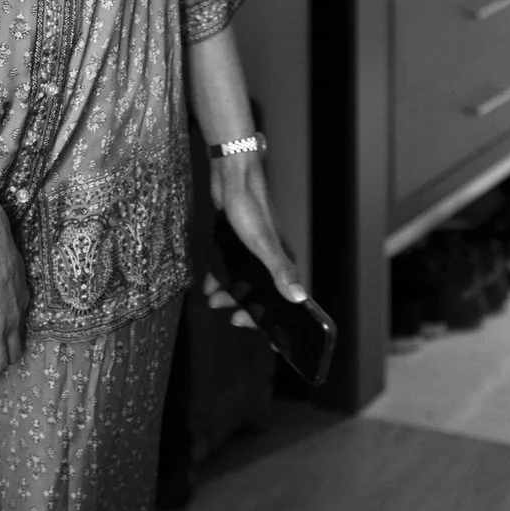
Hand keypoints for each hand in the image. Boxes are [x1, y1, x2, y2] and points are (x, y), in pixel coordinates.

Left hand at [213, 153, 307, 304]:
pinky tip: (209, 282)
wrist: (231, 177)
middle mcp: (271, 257)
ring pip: (244, 280)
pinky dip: (220, 276)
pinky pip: (230, 266)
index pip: (284, 298)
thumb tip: (300, 298)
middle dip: (247, 308)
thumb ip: (280, 271)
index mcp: (282, 261)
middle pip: (263, 293)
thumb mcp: (263, 244)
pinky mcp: (238, 241)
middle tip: (231, 317)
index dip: (275, 318)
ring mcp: (254, 250)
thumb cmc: (249, 207)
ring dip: (229, 293)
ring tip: (213, 300)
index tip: (263, 334)